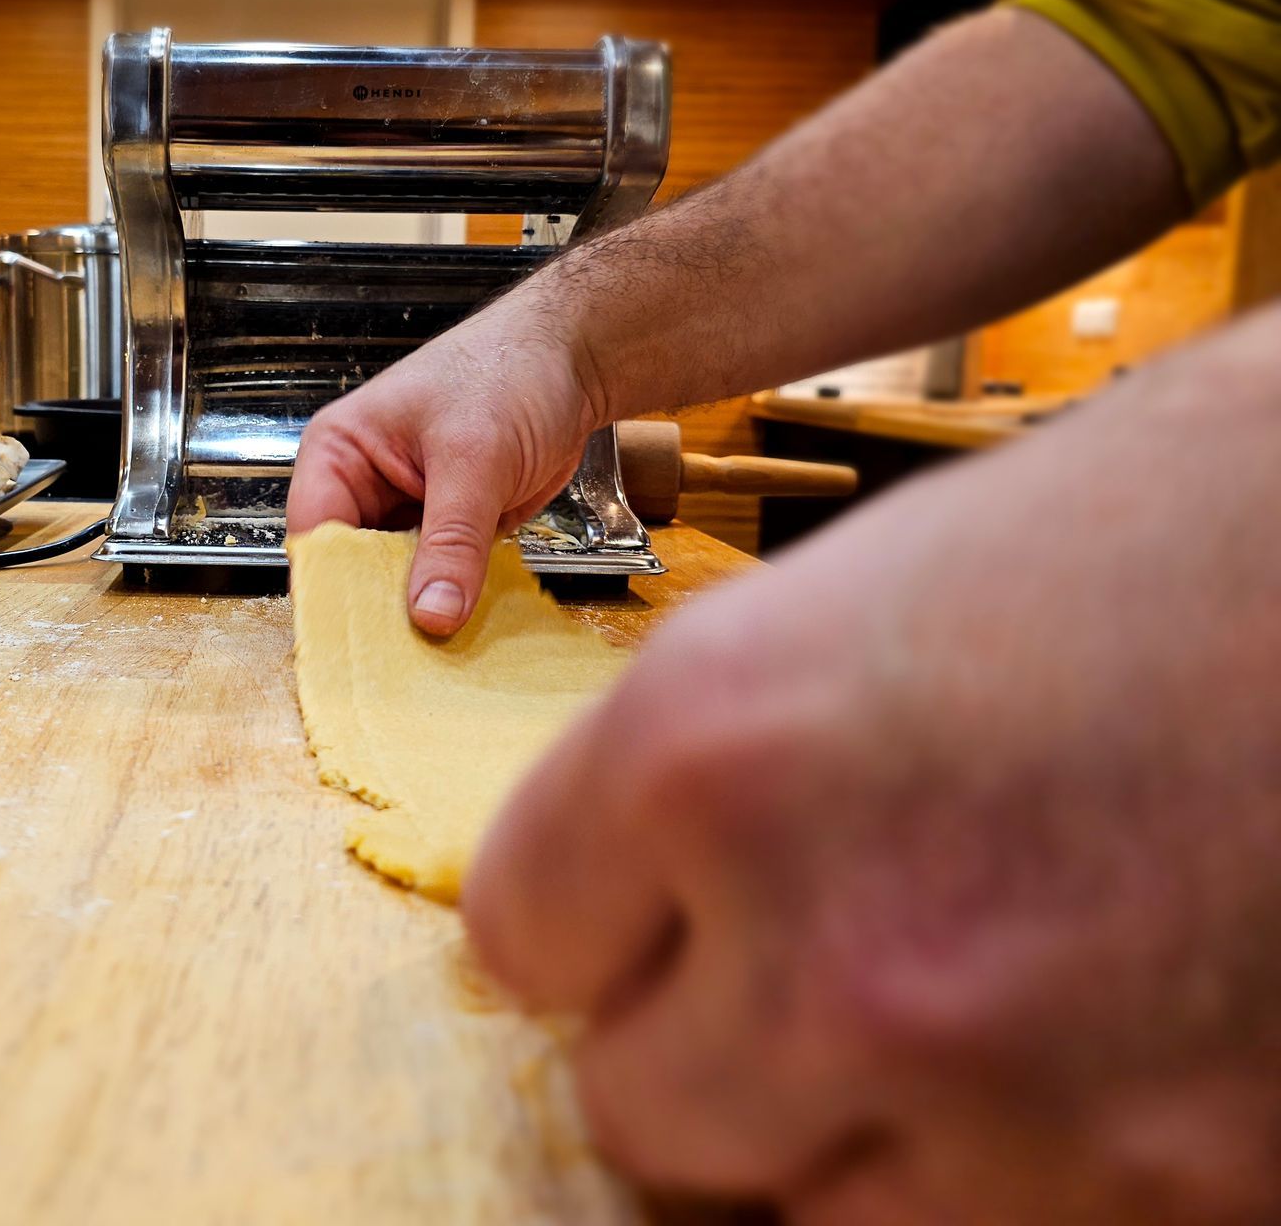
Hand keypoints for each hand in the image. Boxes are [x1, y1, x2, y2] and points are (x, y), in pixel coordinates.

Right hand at [287, 295, 603, 634]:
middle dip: (381, 612)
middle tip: (404, 664)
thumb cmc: (510, 373)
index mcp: (340, 453)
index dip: (334, 591)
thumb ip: (453, 541)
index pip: (317, 537)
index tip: (359, 644)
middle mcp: (365, 487)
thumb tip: (432, 615)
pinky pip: (442, 580)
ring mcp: (408, 512)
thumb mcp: (474, 459)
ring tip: (437, 659)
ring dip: (422, 614)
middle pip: (353, 570)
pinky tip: (468, 636)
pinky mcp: (451, 530)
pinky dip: (456, 603)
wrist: (574, 362)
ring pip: (399, 583)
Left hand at [463, 307, 1280, 1224]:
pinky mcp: (1170, 1186)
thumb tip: (628, 902)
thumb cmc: (1141, 534)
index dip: (581, 920)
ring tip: (922, 1003)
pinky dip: (987, 1169)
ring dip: (828, 1124)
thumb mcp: (840, 609)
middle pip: (635, 1104)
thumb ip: (698, 778)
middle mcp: (834, 952)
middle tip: (769, 967)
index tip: (629, 914)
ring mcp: (1008, 1101)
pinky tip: (1050, 1047)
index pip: (520, 937)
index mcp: (711, 754)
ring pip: (796, 1211)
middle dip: (687, 1037)